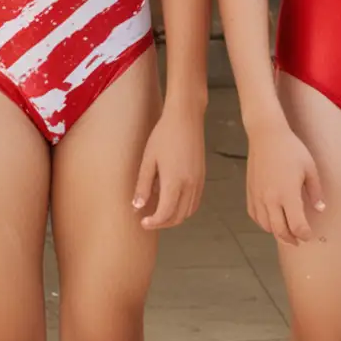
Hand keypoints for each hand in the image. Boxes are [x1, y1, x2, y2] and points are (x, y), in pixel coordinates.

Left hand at [132, 103, 205, 230]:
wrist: (186, 117)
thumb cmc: (164, 135)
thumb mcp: (148, 160)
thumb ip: (143, 185)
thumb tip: (137, 207)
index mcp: (174, 182)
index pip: (165, 214)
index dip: (153, 222)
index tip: (142, 222)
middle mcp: (190, 185)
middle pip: (178, 217)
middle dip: (162, 223)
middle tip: (148, 220)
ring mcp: (198, 182)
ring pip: (188, 212)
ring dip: (174, 218)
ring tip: (159, 213)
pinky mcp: (202, 177)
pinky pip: (195, 202)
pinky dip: (184, 209)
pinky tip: (172, 202)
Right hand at [245, 117, 324, 243]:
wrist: (266, 135)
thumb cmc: (291, 149)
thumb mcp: (310, 169)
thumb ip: (315, 192)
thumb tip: (320, 209)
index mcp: (288, 194)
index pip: (296, 226)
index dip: (304, 234)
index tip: (309, 235)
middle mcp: (271, 199)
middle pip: (280, 231)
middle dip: (291, 239)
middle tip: (299, 241)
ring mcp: (258, 197)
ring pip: (266, 226)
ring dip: (277, 232)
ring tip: (286, 232)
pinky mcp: (250, 192)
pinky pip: (255, 215)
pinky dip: (263, 223)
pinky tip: (271, 220)